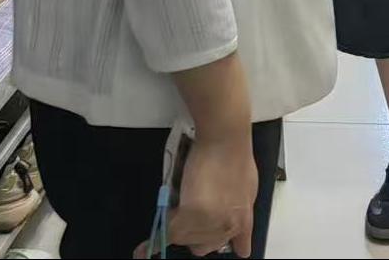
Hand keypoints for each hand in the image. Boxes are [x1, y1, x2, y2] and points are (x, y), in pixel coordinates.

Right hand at [138, 133, 257, 257]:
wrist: (224, 139)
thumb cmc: (234, 154)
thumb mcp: (246, 185)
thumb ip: (239, 207)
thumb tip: (230, 214)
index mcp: (244, 219)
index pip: (240, 248)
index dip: (221, 241)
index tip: (208, 239)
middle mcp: (228, 227)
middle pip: (204, 246)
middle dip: (195, 232)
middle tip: (189, 209)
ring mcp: (209, 223)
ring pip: (185, 238)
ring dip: (179, 226)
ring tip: (177, 203)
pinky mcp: (189, 215)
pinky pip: (168, 233)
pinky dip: (154, 242)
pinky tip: (142, 251)